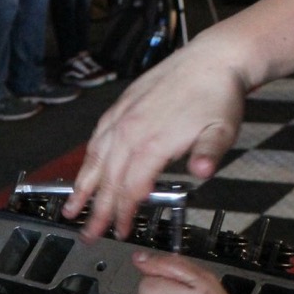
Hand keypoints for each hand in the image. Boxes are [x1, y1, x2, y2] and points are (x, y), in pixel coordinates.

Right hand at [68, 40, 248, 239]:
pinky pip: (96, 139)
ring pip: (95, 161)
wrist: (212, 59)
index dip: (124, 214)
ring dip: (82, 189)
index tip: (121, 231)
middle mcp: (130, 131)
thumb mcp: (223, 129)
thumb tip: (202, 171)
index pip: (131, 189)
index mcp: (152, 142)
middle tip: (88, 235)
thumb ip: (209, 153)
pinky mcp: (119, 108)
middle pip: (107, 181)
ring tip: (70, 209)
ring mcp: (121, 119)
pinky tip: (84, 171)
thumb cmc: (218, 95)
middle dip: (97, 212)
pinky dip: (87, 160)